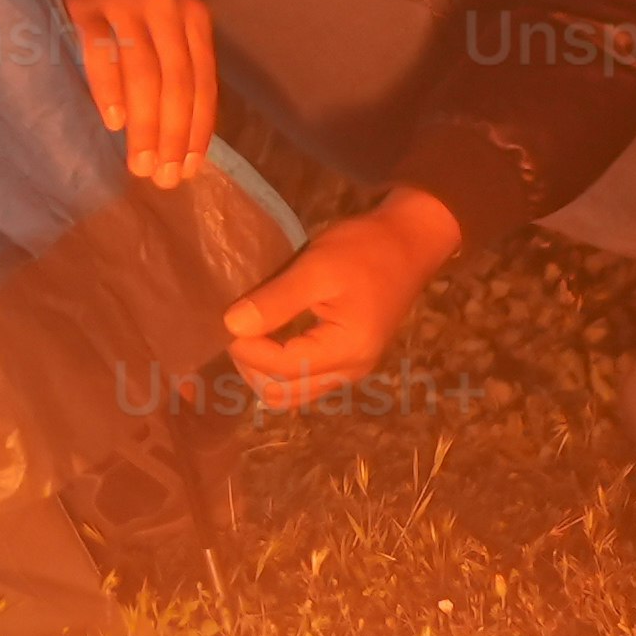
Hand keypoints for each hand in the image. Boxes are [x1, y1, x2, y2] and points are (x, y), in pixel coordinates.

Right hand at [51, 0, 215, 187]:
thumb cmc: (121, 12)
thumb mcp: (160, 33)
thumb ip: (175, 74)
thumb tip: (184, 143)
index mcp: (192, 17)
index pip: (202, 82)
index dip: (198, 129)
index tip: (189, 169)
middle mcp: (165, 6)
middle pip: (176, 81)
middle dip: (172, 134)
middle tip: (163, 177)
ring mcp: (125, 3)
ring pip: (144, 72)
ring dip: (145, 124)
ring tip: (139, 163)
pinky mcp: (86, 6)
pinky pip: (102, 53)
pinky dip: (110, 90)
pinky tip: (112, 123)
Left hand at [223, 193, 467, 409]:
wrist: (408, 242)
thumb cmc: (365, 249)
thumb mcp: (317, 267)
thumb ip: (276, 300)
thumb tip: (232, 327)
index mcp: (346, 350)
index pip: (280, 368)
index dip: (246, 348)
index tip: (226, 319)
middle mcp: (351, 371)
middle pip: (283, 394)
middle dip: (251, 366)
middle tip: (237, 327)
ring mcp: (351, 370)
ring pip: (293, 394)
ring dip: (264, 372)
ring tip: (250, 333)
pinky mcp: (349, 361)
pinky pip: (306, 382)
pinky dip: (282, 368)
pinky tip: (271, 338)